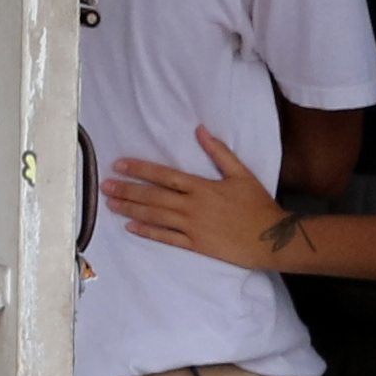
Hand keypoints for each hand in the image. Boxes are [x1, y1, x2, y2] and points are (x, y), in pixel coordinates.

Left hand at [98, 153, 278, 274]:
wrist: (270, 238)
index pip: (164, 175)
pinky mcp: (196, 245)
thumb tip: (200, 129)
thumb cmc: (257, 204)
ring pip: (155, 216)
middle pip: (153, 196)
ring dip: (131, 209)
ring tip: (111, 204)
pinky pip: (167, 238)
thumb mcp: (241, 173)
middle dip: (127, 190)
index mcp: (202, 186)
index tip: (119, 165)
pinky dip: (148, 232)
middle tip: (105, 186)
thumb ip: (219, 152)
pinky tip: (132, 228)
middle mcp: (192, 206)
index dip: (139, 169)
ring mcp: (192, 227)